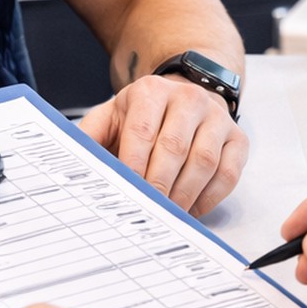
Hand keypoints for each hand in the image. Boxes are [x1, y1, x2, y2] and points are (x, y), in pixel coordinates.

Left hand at [77, 74, 247, 214]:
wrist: (185, 94)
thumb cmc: (143, 115)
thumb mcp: (111, 117)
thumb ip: (89, 138)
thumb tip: (69, 165)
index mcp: (151, 91)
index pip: (142, 132)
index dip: (133, 167)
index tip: (125, 194)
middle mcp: (188, 99)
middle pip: (174, 148)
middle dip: (158, 186)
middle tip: (146, 212)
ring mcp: (217, 117)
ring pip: (204, 161)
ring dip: (184, 195)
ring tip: (168, 216)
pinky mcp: (237, 138)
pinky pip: (229, 172)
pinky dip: (210, 197)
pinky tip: (192, 209)